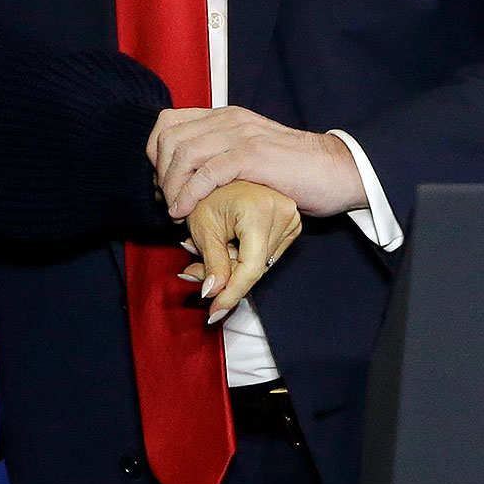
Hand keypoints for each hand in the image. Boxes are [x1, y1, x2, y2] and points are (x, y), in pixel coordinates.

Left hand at [150, 106, 364, 220]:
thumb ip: (220, 156)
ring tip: (175, 211)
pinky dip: (188, 194)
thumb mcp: (249, 153)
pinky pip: (207, 172)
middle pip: (169, 137)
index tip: (161, 182)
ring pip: (184, 153)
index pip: (168, 122)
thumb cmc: (294, 170)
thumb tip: (185, 177)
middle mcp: (229, 119)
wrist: (337, 170)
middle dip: (160, 173)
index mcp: (226, 116)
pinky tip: (185, 212)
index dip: (156, 153)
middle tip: (166, 200)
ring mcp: (242, 135)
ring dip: (171, 187)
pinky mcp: (253, 156)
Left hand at [176, 179, 302, 322]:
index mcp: (260, 210)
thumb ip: (212, 263)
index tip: (213, 313)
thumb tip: (213, 294)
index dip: (230, 295)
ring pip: (261, 263)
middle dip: (223, 279)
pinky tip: (226, 245)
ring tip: (203, 252)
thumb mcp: (204, 228)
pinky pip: (267, 253)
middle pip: (254, 268)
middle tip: (192, 273)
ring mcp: (292, 217)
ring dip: (231, 267)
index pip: (250, 268)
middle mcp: (283, 212)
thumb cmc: (210, 193)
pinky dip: (244, 257)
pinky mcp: (292, 222)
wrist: (224, 169)